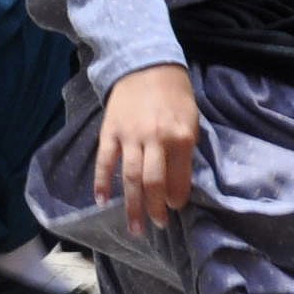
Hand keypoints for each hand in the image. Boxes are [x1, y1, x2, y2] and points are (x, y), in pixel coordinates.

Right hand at [94, 63, 200, 233]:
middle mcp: (156, 139)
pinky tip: (101, 201)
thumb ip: (185, 150)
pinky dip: (102, 183)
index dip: (177, 198)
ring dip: (132, 207)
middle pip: (154, 184)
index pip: (179, 179)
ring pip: (131, 179)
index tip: (173, 207)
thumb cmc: (174, 95)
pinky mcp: (110, 132)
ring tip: (134, 228)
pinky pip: (105, 162)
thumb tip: (177, 182)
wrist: (146, 64)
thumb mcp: (191, 120)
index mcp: (181, 137)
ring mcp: (130, 136)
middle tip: (157, 225)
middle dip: (155, 210)